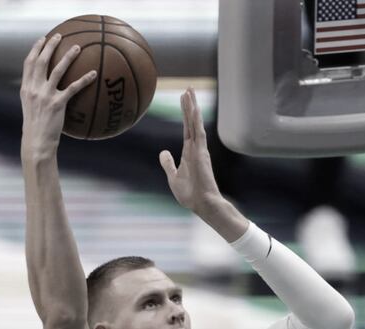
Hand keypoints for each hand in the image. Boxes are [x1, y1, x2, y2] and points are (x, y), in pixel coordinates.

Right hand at [20, 34, 96, 154]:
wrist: (37, 142)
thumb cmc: (36, 128)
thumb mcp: (31, 108)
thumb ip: (36, 95)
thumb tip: (48, 87)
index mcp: (26, 88)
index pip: (28, 63)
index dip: (35, 49)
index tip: (42, 39)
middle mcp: (34, 89)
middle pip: (41, 61)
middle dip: (50, 46)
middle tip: (59, 36)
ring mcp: (45, 96)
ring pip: (57, 70)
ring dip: (68, 57)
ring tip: (78, 47)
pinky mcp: (57, 104)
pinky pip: (73, 88)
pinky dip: (84, 80)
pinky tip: (93, 74)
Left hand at [159, 88, 221, 214]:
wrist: (201, 204)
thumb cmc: (190, 194)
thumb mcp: (173, 177)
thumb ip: (168, 164)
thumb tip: (163, 152)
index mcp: (189, 152)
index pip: (186, 128)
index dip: (185, 114)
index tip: (183, 99)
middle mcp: (195, 147)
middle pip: (191, 122)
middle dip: (189, 105)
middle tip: (187, 88)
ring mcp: (199, 149)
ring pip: (195, 123)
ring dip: (192, 107)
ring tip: (189, 91)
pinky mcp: (201, 152)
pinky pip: (199, 132)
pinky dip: (196, 120)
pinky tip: (194, 108)